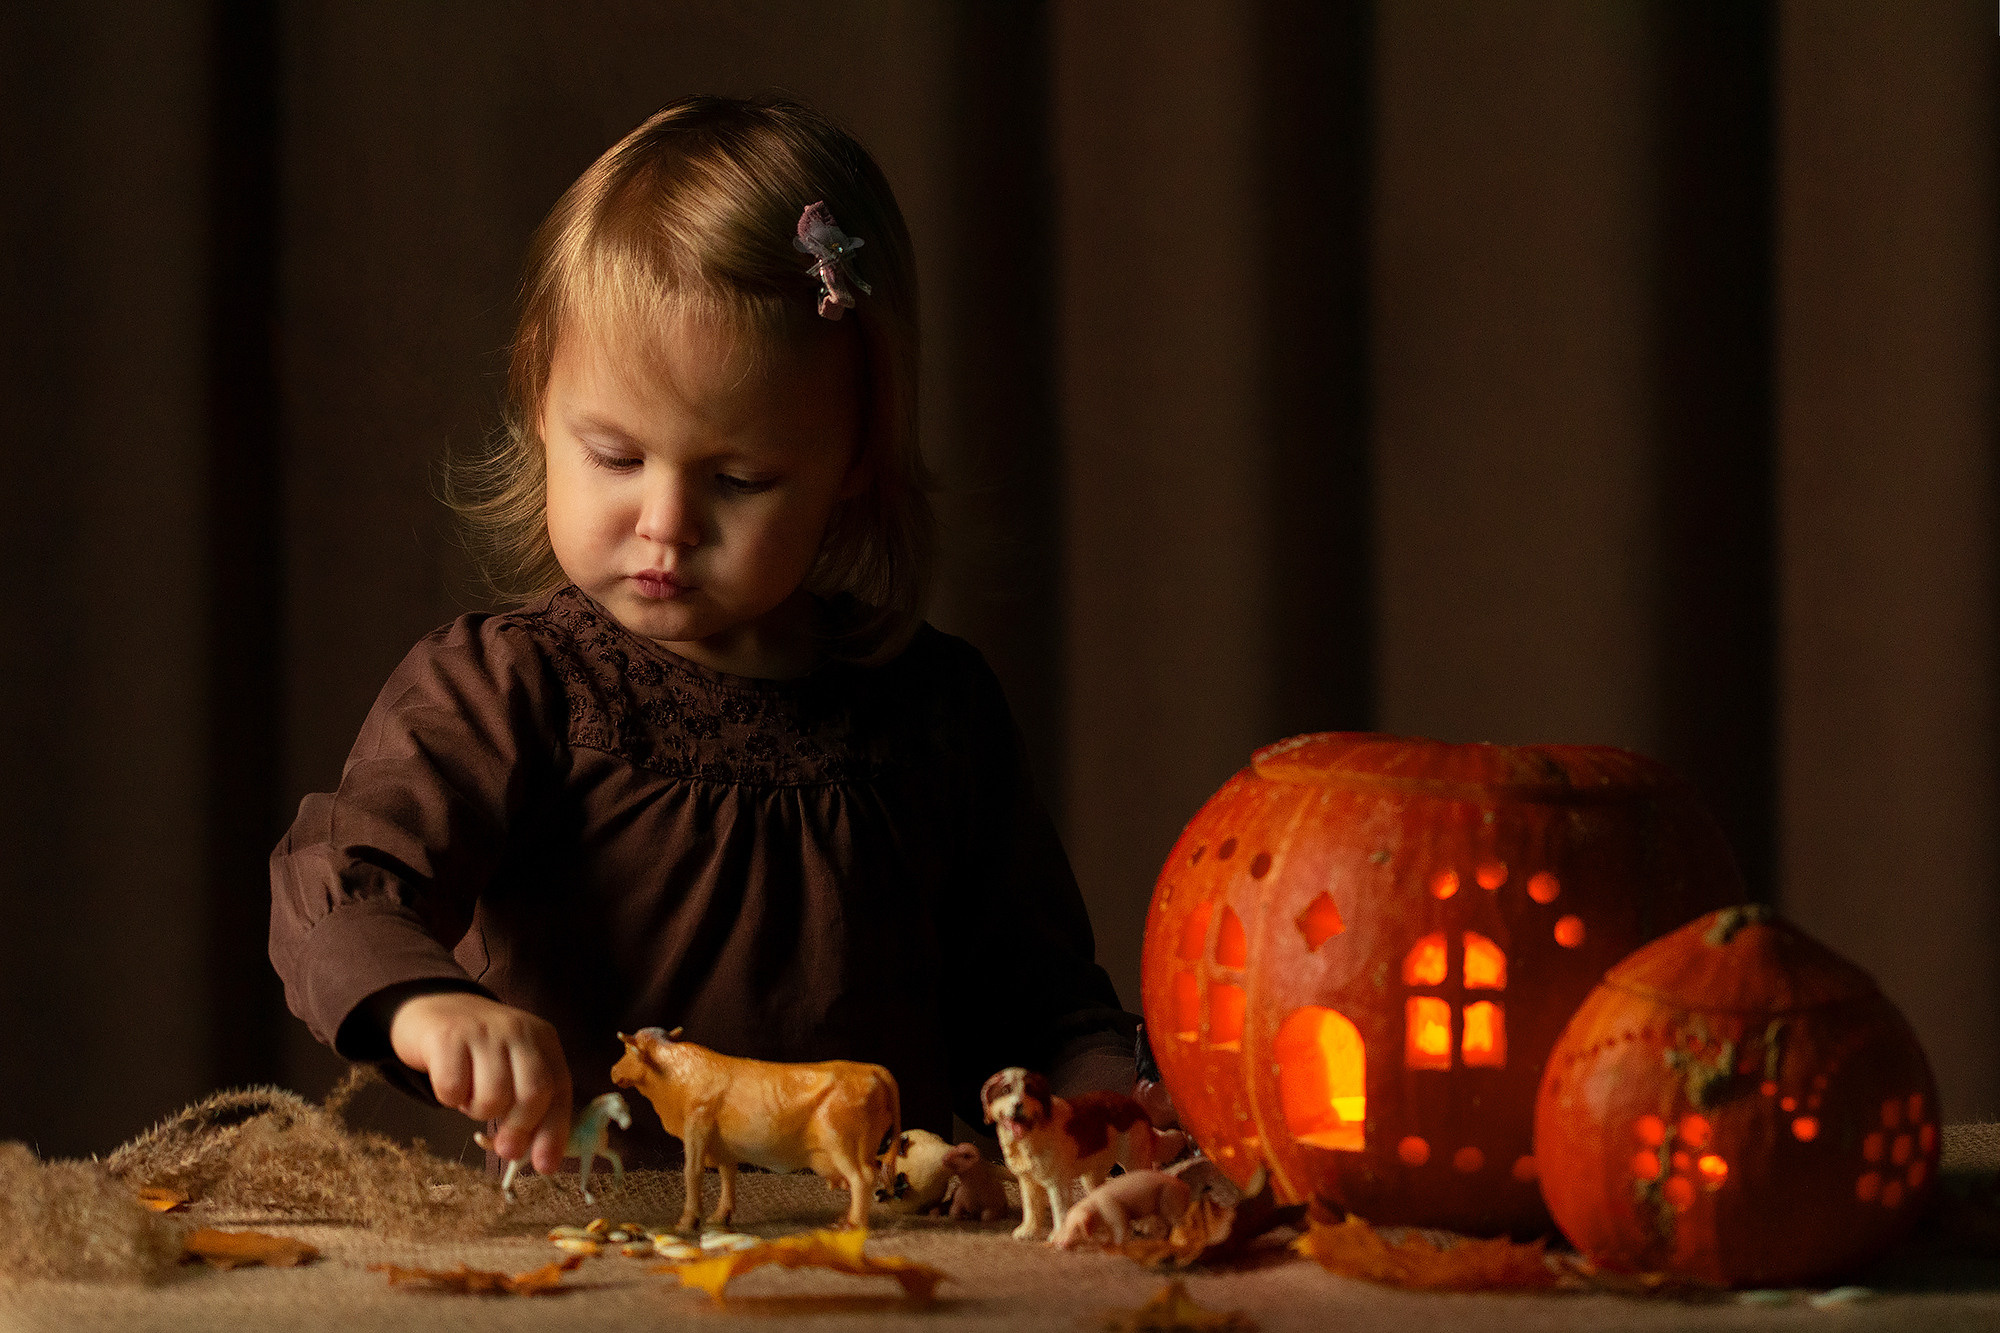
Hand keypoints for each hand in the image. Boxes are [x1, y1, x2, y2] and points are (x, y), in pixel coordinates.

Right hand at [388, 991, 572, 1175]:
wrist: (433, 1007)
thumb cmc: (480, 1051)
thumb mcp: (514, 1067)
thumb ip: (531, 1106)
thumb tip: (542, 1161)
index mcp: (543, 1040)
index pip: (560, 1089)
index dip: (555, 1132)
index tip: (545, 1167)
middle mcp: (519, 1030)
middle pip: (533, 1093)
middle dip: (520, 1128)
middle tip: (504, 1146)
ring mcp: (484, 1031)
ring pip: (492, 1097)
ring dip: (478, 1111)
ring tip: (471, 1095)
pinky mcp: (448, 1036)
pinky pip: (453, 1090)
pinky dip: (449, 1098)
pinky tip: (450, 1080)